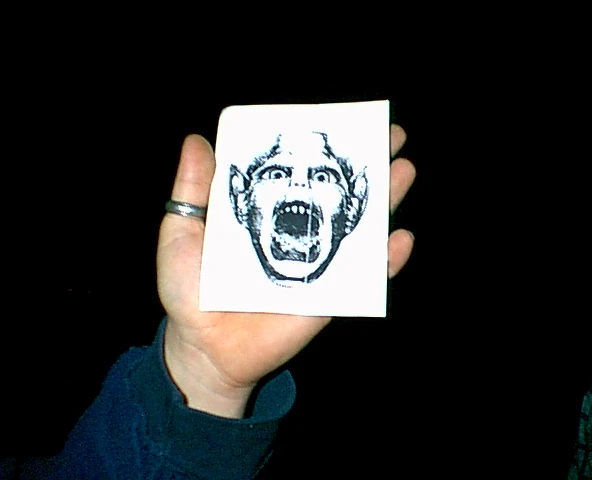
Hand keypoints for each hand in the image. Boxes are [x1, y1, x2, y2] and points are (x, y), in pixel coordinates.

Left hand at [156, 125, 415, 417]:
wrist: (204, 347)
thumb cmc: (188, 292)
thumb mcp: (182, 234)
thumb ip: (192, 191)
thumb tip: (198, 141)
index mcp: (267, 213)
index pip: (300, 174)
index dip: (322, 148)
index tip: (342, 121)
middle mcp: (298, 233)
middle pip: (338, 194)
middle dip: (367, 165)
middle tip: (391, 137)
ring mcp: (317, 264)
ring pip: (358, 228)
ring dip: (385, 201)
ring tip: (403, 171)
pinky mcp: (328, 298)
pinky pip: (363, 279)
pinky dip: (385, 261)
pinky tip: (400, 239)